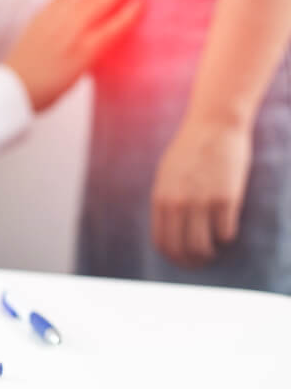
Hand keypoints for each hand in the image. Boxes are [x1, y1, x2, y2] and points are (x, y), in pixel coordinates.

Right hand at [4, 0, 142, 111]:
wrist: (12, 89)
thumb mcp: (39, 29)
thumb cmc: (26, 65)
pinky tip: (139, 3)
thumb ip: (60, 14)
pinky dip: (124, 16)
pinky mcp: (82, 52)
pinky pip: (108, 30)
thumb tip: (79, 2)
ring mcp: (72, 32)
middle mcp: (61, 15)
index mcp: (51, 9)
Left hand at [151, 119, 251, 267]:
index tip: (183, 260)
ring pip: (203, 247)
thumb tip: (168, 225)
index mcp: (161, 197)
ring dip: (209, 255)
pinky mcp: (226, 198)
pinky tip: (226, 230)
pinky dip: (226, 238)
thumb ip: (166, 198)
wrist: (213, 125)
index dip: (173, 257)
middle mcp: (178, 203)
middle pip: (181, 249)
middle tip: (201, 262)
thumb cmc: (190, 149)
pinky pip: (225, 233)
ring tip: (213, 251)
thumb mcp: (167, 174)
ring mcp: (201, 201)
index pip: (162, 241)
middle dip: (191, 262)